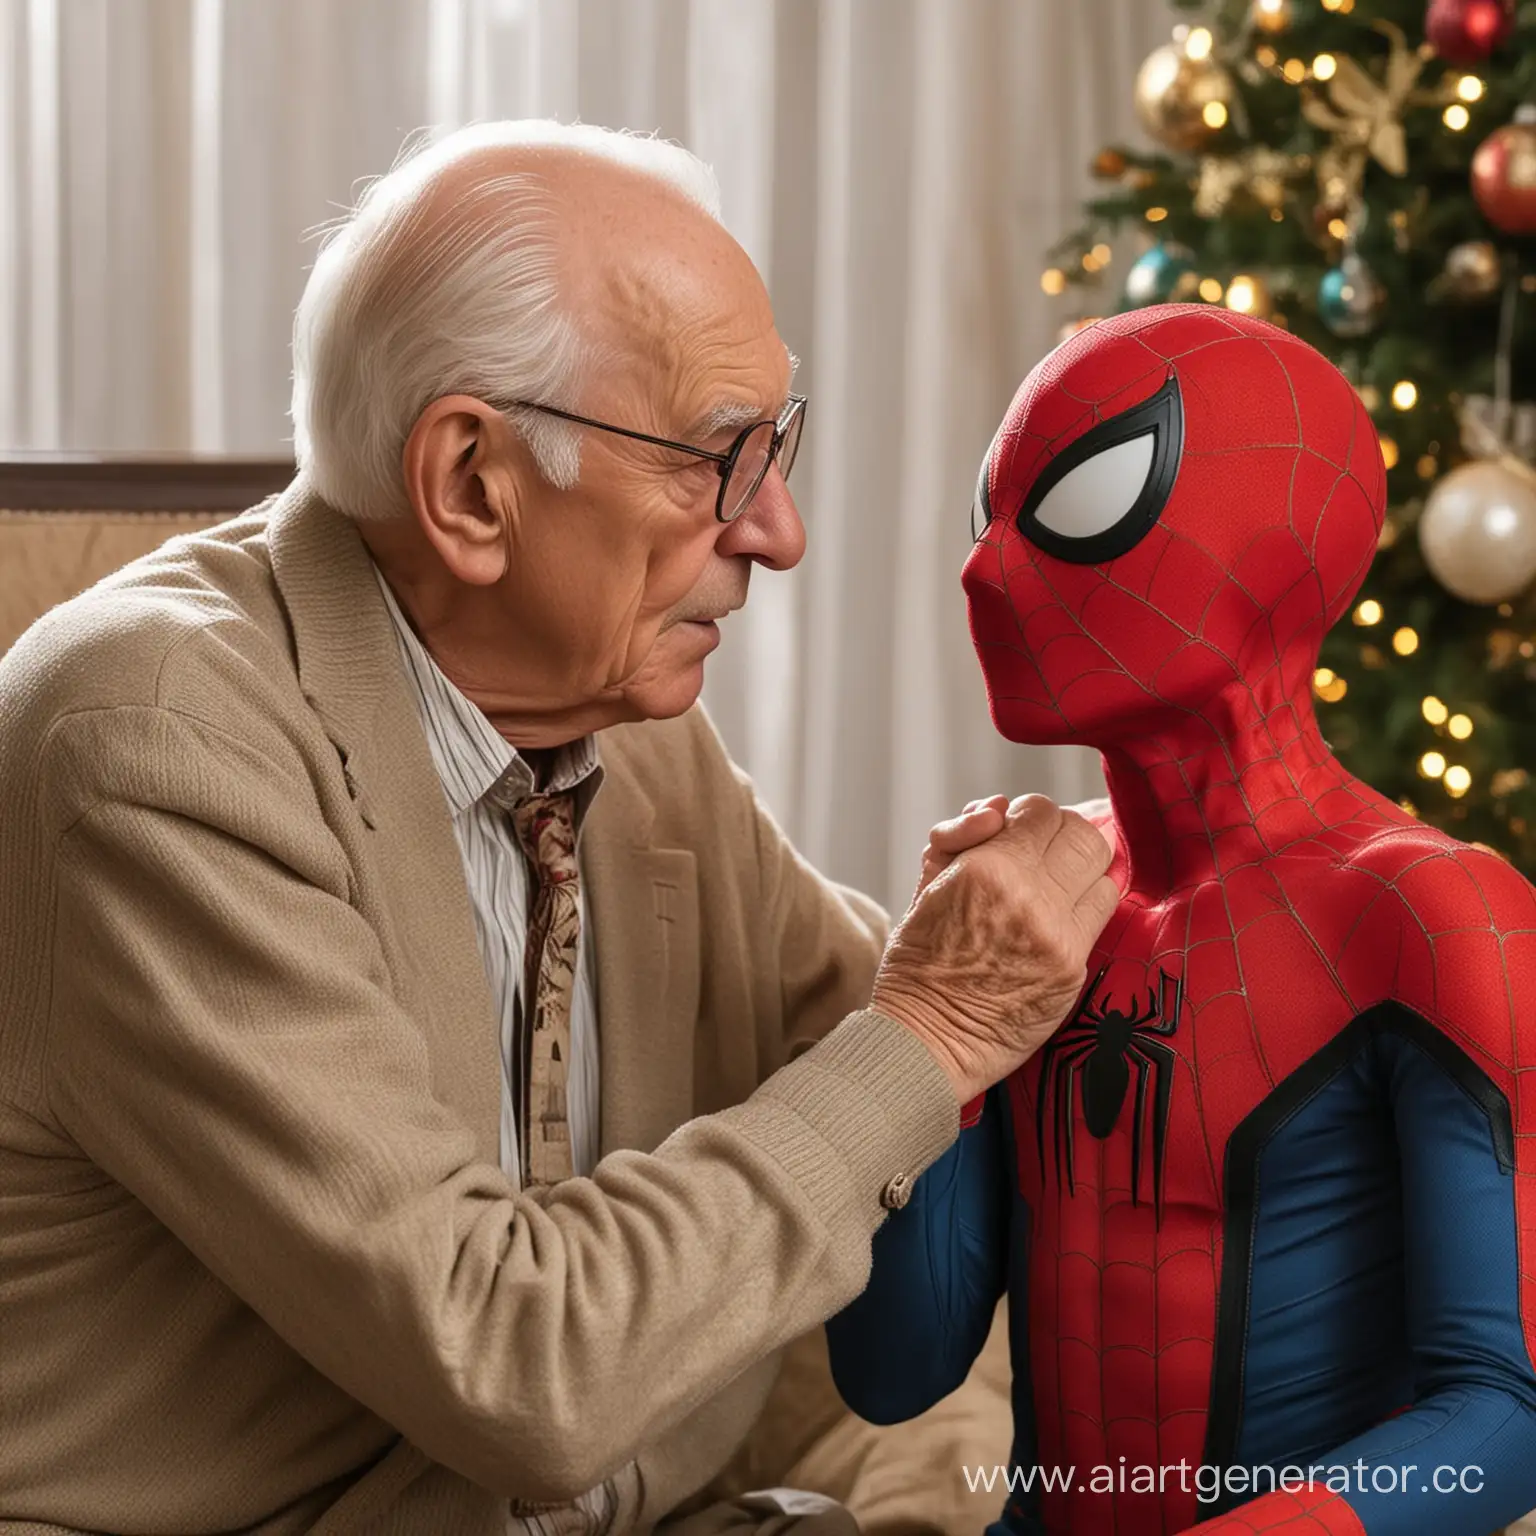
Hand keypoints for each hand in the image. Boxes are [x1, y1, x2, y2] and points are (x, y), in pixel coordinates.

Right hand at [873, 795, 1118, 1104]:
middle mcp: (1029, 895)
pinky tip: (1054, 921)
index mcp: (987, 868)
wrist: (925, 1039)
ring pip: (1102, 871)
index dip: (1027, 817)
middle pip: (1083, 834)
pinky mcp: (1073, 969)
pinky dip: (1082, 910)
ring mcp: (1057, 935)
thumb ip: (961, 839)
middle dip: (1061, 836)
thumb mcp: (926, 886)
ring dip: (1079, 872)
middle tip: (1040, 854)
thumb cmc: (918, 962)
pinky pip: (1099, 917)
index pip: (1040, 811)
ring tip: (1052, 888)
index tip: (1013, 834)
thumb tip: (997, 808)